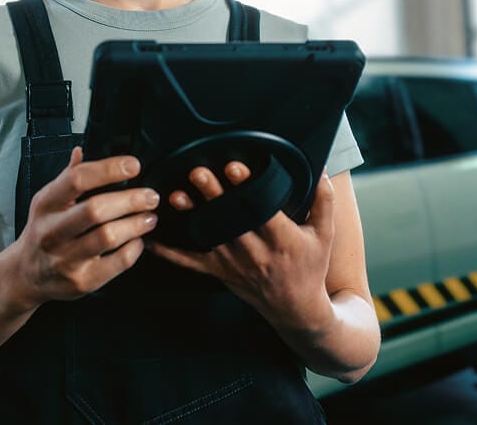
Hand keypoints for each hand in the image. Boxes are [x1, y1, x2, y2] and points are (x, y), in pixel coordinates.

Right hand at [12, 147, 159, 307]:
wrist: (26, 276)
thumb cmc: (43, 231)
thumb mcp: (47, 201)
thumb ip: (67, 177)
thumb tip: (81, 151)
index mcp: (46, 204)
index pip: (78, 179)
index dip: (109, 169)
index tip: (134, 166)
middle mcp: (52, 231)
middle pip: (95, 209)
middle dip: (130, 200)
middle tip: (151, 196)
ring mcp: (66, 258)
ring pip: (107, 236)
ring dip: (135, 224)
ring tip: (149, 217)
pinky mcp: (81, 281)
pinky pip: (116, 264)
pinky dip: (133, 249)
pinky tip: (138, 240)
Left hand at [149, 162, 335, 332]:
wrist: (298, 310)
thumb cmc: (310, 266)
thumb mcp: (324, 234)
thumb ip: (323, 201)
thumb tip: (322, 168)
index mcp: (281, 238)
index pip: (262, 209)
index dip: (247, 187)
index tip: (233, 167)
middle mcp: (255, 251)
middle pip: (230, 219)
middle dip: (213, 195)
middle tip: (198, 172)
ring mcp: (234, 263)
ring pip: (209, 236)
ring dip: (191, 215)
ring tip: (176, 195)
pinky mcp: (220, 272)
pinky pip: (191, 263)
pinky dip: (170, 253)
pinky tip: (152, 240)